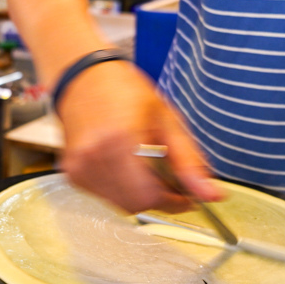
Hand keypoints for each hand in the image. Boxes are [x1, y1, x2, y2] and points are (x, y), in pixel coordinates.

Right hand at [55, 60, 222, 213]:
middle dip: (158, 197)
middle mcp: (95, 157)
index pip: (151, 196)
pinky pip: (106, 197)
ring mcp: (80, 168)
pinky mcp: (73, 174)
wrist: (84, 79)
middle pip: (136, 204)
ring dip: (139, 194)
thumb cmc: (124, 91)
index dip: (175, 201)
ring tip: (143, 166)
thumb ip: (189, 161)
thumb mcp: (167, 120)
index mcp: (120, 141)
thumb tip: (210, 194)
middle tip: (168, 178)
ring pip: (122, 204)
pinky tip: (123, 165)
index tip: (188, 197)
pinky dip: (121, 189)